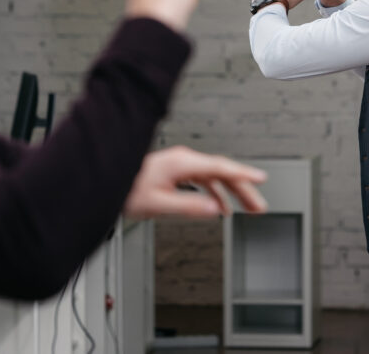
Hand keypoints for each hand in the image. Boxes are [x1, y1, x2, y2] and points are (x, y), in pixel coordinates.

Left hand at [123, 146, 267, 218]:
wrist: (107, 180)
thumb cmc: (126, 190)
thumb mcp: (158, 204)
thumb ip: (189, 206)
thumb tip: (215, 209)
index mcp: (182, 163)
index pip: (221, 167)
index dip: (244, 174)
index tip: (261, 179)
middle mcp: (183, 160)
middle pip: (222, 171)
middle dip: (243, 189)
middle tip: (259, 206)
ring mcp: (180, 164)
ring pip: (215, 176)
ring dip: (232, 192)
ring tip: (247, 209)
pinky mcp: (176, 171)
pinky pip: (204, 179)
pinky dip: (216, 192)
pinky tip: (221, 206)